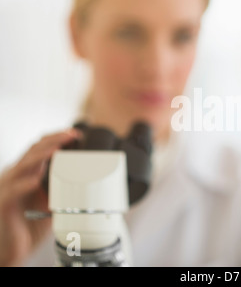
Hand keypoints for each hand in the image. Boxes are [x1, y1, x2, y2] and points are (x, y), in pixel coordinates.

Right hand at [0, 128, 80, 265]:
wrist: (13, 247)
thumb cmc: (30, 224)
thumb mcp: (53, 202)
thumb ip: (65, 191)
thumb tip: (91, 184)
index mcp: (29, 173)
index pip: (40, 148)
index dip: (56, 138)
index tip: (75, 134)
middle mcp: (18, 176)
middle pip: (33, 150)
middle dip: (53, 140)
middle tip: (71, 135)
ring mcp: (9, 188)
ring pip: (23, 165)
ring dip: (41, 155)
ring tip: (56, 149)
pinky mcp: (4, 204)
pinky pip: (13, 191)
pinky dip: (25, 185)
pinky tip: (36, 181)